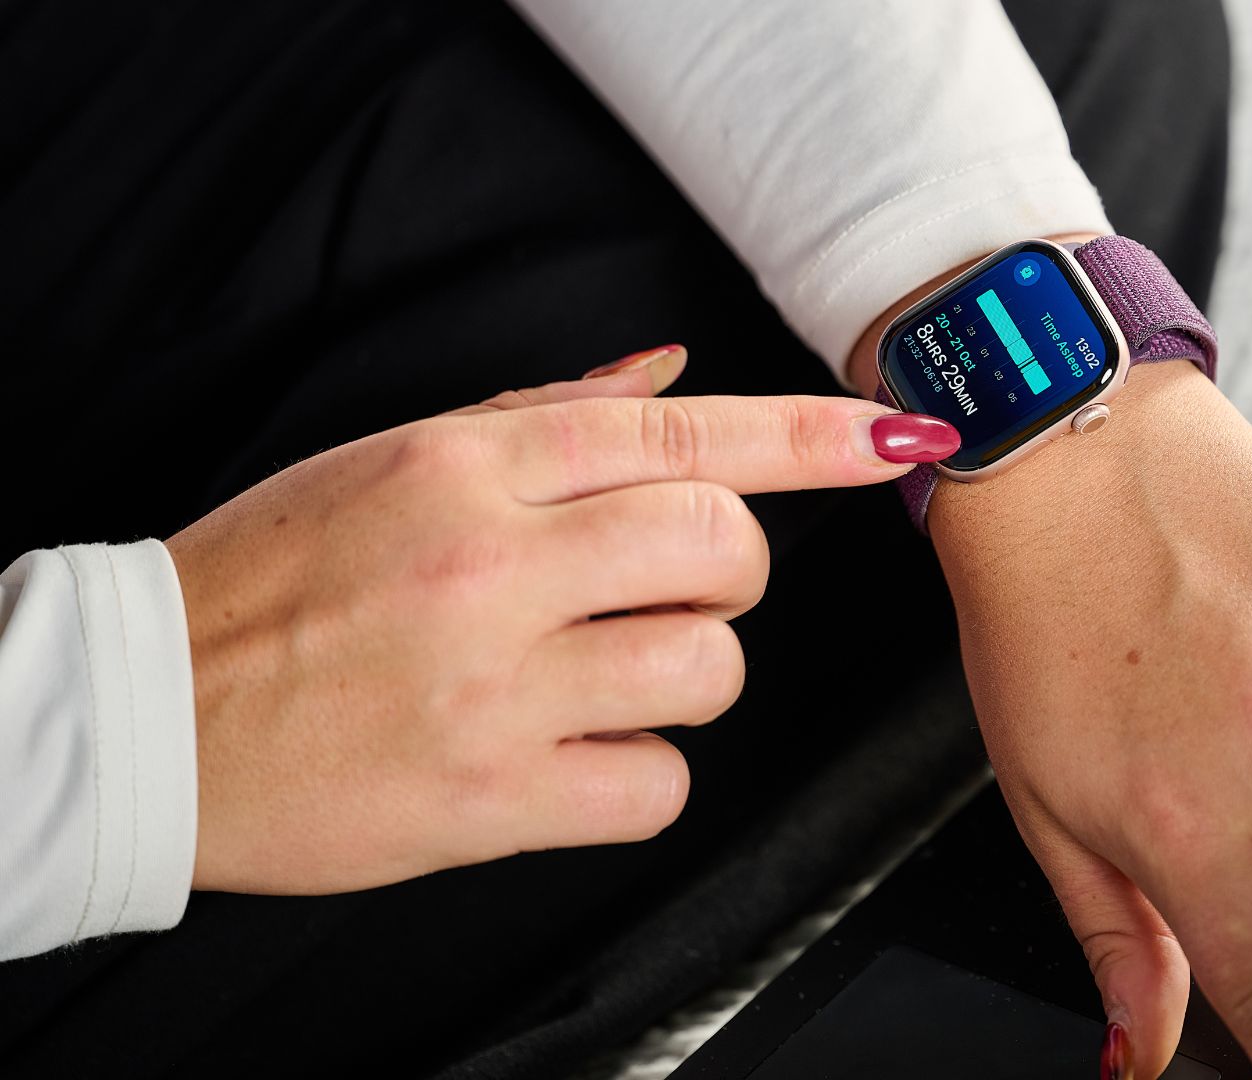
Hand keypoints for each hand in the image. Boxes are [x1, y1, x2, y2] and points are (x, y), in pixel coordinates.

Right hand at [171, 346, 959, 893]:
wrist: (151, 714)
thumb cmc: (270, 580)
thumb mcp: (389, 460)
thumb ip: (543, 418)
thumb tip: (674, 378)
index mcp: (468, 470)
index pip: (683, 434)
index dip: (812, 435)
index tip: (900, 431)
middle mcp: (493, 566)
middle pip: (726, 550)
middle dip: (729, 572)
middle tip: (665, 589)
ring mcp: (495, 687)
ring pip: (711, 670)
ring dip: (688, 673)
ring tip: (605, 673)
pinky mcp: (491, 799)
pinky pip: (658, 784)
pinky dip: (640, 772)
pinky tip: (577, 753)